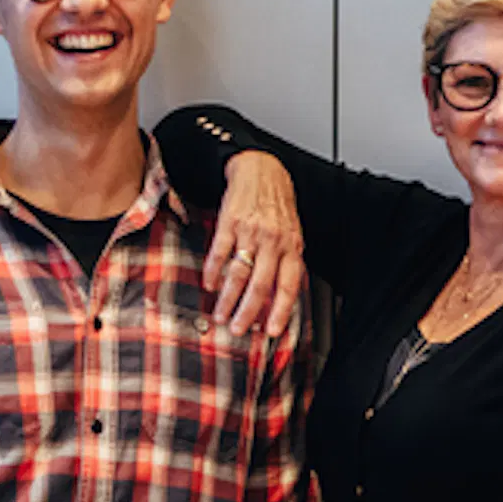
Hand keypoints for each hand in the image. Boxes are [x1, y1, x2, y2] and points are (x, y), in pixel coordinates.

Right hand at [208, 152, 307, 334]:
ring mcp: (251, 232)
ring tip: (221, 315)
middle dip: (248, 312)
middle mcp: (273, 241)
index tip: (271, 330)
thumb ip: (287, 263)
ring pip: (239, 273)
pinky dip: (213, 272)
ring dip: (228, 299)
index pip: (288, 286)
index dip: (280, 311)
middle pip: (261, 285)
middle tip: (238, 329)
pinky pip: (220, 253)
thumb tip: (281, 298)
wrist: (261, 170)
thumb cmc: (278, 206)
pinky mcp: (230, 222)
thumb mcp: (292, 234)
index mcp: (292, 247)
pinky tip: (210, 285)